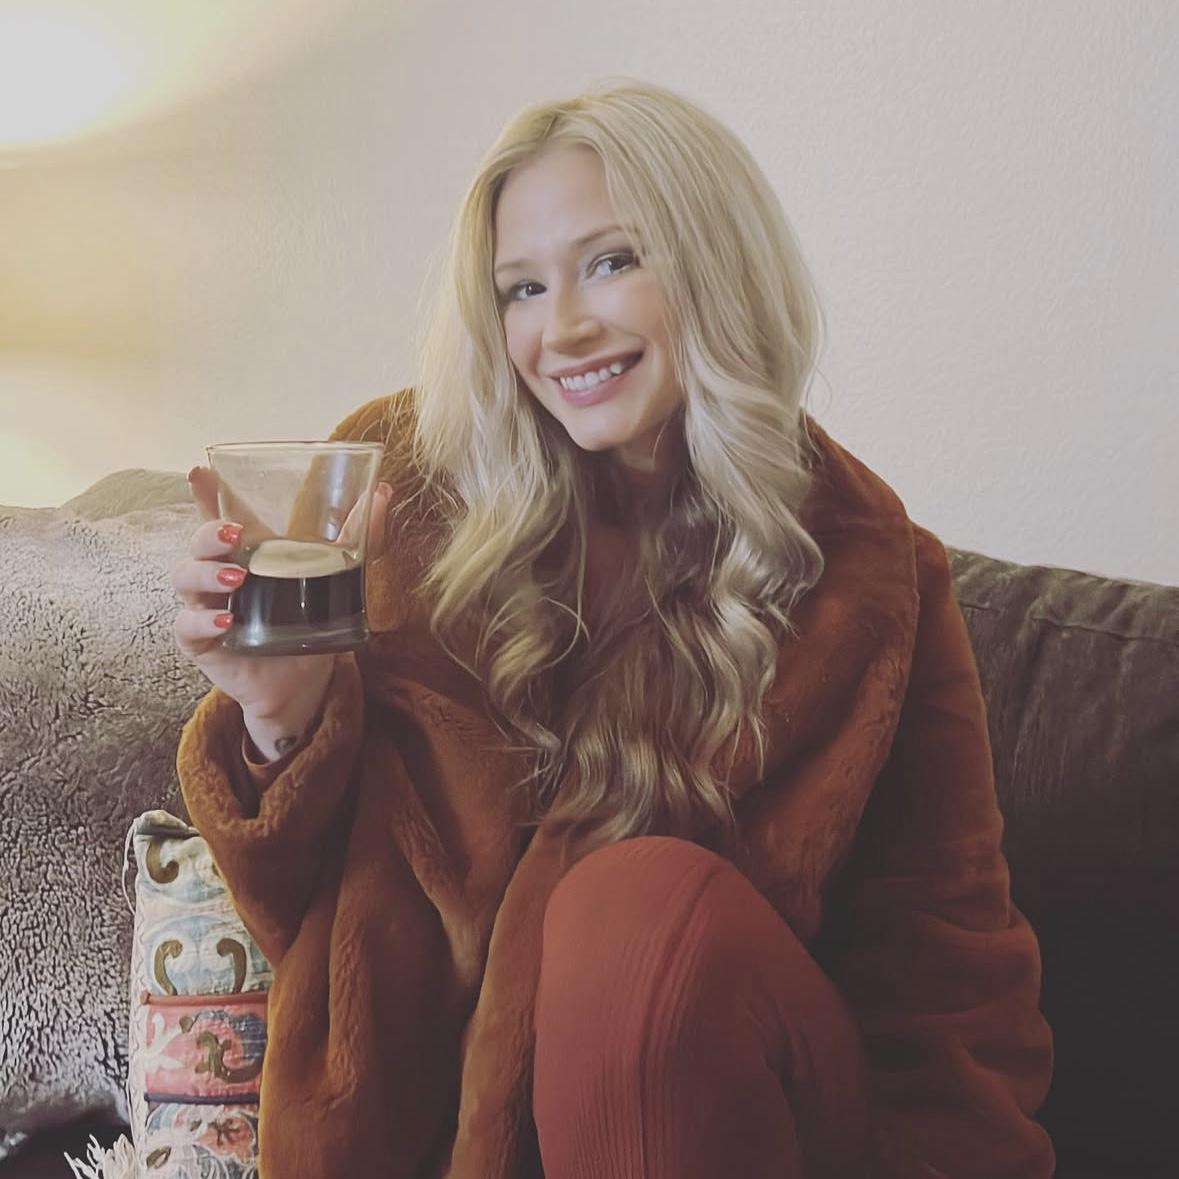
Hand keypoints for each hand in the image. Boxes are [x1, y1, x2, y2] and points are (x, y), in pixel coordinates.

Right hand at [171, 467, 392, 728]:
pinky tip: (226, 622)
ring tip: (236, 578)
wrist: (304, 681)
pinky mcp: (201, 641)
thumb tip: (382, 492)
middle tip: (235, 534)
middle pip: (199, 542)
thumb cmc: (310, 622)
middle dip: (209, 532)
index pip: (222, 514)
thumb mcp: (336, 577)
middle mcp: (220, 573)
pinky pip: (187, 626)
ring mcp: (206, 606)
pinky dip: (202, 621)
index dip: (208, 492)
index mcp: (249, 551)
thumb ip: (357, 538)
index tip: (200, 472)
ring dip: (206, 574)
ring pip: (185, 578)